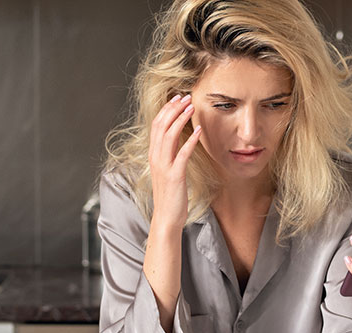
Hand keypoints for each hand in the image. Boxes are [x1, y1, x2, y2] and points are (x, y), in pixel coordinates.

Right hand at [149, 93, 201, 229]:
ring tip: (192, 107)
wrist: (166, 217)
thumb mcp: (167, 171)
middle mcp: (156, 158)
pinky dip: (190, 141)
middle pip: (161, 126)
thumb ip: (170, 155)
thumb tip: (179, 140)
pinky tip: (198, 131)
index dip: (166, 110)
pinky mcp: (174, 176)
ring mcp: (164, 167)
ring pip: (169, 136)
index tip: (177, 99)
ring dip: (181, 119)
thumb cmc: (169, 195)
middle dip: (173, 109)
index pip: (156, 126)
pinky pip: (182, 154)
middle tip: (185, 97)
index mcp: (153, 155)